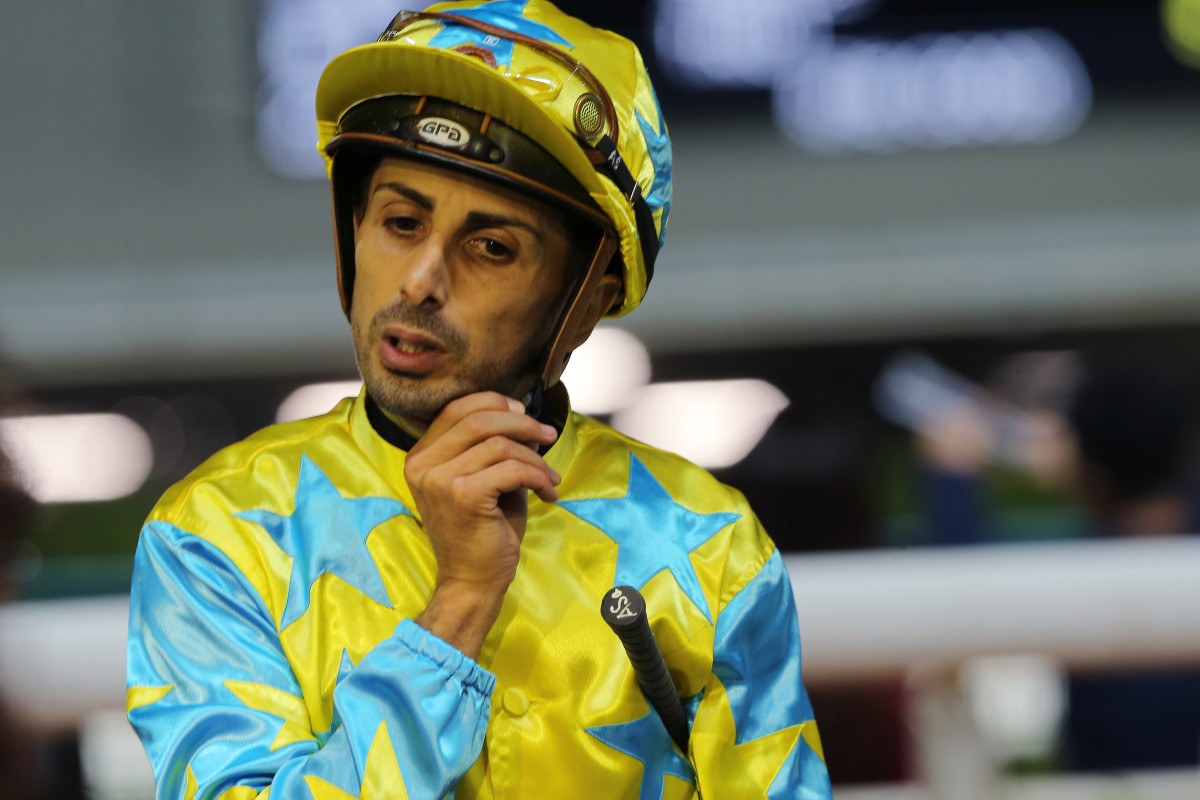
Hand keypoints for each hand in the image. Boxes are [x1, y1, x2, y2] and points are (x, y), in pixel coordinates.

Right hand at [404, 392, 559, 654]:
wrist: (472, 582)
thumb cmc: (482, 532)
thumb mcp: (482, 479)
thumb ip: (492, 447)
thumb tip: (524, 418)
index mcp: (421, 456)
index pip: (457, 408)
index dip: (495, 403)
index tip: (524, 413)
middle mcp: (422, 464)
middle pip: (479, 418)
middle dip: (522, 423)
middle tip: (548, 436)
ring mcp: (439, 479)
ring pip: (500, 444)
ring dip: (535, 458)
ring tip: (550, 477)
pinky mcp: (463, 495)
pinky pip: (512, 469)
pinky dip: (538, 476)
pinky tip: (548, 492)